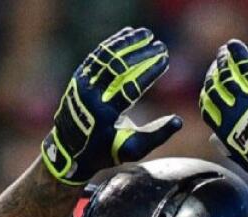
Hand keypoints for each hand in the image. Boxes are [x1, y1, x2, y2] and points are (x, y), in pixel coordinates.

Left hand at [42, 27, 182, 184]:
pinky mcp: (79, 78)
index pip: (130, 87)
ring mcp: (82, 85)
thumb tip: (178, 121)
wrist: (69, 150)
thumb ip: (156, 136)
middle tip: (160, 46)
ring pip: (106, 57)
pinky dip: (112, 45)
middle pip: (118, 68)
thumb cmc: (106, 152)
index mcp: (105, 115)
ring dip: (127, 44)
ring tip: (146, 34)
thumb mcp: (132, 150)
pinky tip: (127, 36)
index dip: (149, 71)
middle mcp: (91, 96)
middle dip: (141, 54)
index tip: (165, 59)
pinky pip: (97, 57)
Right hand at [199, 40, 247, 197]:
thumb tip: (214, 139)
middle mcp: (231, 111)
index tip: (210, 88)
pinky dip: (237, 53)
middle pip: (214, 87)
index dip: (207, 95)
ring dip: (222, 60)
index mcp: (225, 130)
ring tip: (223, 53)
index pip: (207, 107)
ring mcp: (247, 98)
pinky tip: (233, 45)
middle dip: (213, 75)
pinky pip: (245, 65)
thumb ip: (228, 147)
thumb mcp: (245, 159)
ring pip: (226, 74)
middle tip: (217, 67)